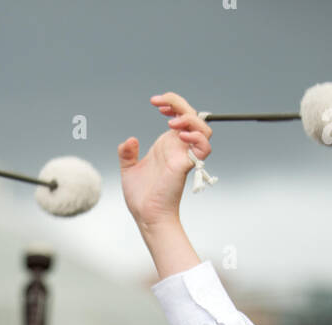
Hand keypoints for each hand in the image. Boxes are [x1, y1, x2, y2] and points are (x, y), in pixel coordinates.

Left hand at [118, 92, 211, 231]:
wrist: (146, 215)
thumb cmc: (141, 197)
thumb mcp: (129, 169)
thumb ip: (127, 153)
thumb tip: (130, 140)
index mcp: (167, 144)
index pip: (179, 114)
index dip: (171, 103)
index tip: (155, 103)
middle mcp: (178, 147)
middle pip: (192, 115)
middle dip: (178, 103)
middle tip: (159, 107)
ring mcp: (184, 155)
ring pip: (203, 128)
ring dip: (190, 119)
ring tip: (170, 123)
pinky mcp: (186, 165)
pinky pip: (203, 148)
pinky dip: (196, 137)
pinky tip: (179, 136)